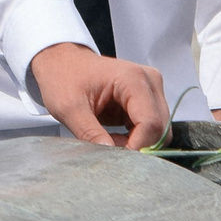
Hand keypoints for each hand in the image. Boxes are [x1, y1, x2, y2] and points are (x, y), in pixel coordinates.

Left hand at [28, 43, 167, 147]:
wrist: (60, 62)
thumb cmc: (63, 77)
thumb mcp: (69, 108)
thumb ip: (90, 133)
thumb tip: (110, 156)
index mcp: (132, 78)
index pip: (151, 123)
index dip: (138, 146)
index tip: (117, 158)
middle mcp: (149, 81)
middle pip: (159, 128)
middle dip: (137, 145)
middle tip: (109, 149)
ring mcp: (150, 89)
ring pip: (158, 130)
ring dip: (136, 142)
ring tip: (108, 139)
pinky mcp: (147, 100)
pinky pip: (151, 128)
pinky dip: (135, 138)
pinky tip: (114, 135)